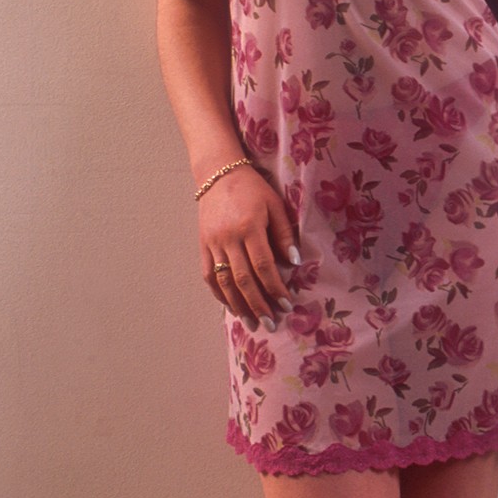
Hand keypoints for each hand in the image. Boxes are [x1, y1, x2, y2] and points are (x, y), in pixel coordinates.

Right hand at [198, 166, 299, 329]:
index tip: (287, 304)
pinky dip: (219, 293)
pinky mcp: (202, 245)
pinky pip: (208, 275)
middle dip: (258, 305)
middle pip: (243, 280)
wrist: (218, 174)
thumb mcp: (275, 205)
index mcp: (250, 227)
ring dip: (238, 305)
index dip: (275, 288)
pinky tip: (230, 306)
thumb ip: (285, 234)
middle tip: (271, 323)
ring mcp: (212, 243)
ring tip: (251, 322)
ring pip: (224, 281)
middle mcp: (229, 238)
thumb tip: (295, 263)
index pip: (264, 266)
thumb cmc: (253, 189)